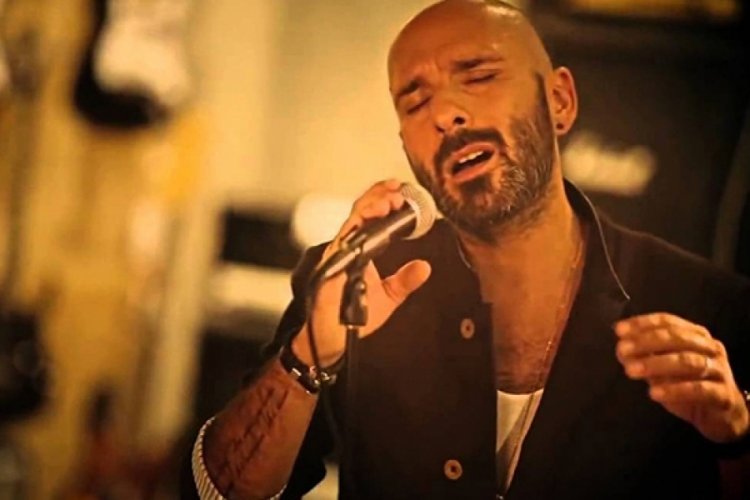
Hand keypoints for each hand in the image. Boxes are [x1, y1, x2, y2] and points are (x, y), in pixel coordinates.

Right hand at [292, 179, 431, 366]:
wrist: (334, 338)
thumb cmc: (354, 317)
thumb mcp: (389, 297)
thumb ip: (405, 280)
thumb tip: (425, 267)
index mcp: (361, 249)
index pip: (371, 216)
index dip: (383, 199)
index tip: (401, 190)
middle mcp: (348, 246)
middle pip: (361, 210)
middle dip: (379, 195)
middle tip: (398, 189)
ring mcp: (339, 253)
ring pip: (353, 219)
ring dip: (372, 205)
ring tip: (390, 199)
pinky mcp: (332, 263)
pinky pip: (344, 238)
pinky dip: (358, 224)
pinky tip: (372, 216)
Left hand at [615, 312, 749, 442]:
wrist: (723, 416)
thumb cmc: (689, 386)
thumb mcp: (664, 369)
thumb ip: (646, 357)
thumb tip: (621, 348)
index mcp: (695, 335)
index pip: (668, 322)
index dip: (643, 324)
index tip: (619, 330)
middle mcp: (709, 348)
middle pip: (678, 338)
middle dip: (646, 342)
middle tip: (622, 350)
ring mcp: (719, 370)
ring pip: (688, 362)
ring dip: (656, 364)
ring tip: (630, 371)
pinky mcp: (723, 394)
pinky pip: (699, 389)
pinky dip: (675, 390)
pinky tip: (654, 393)